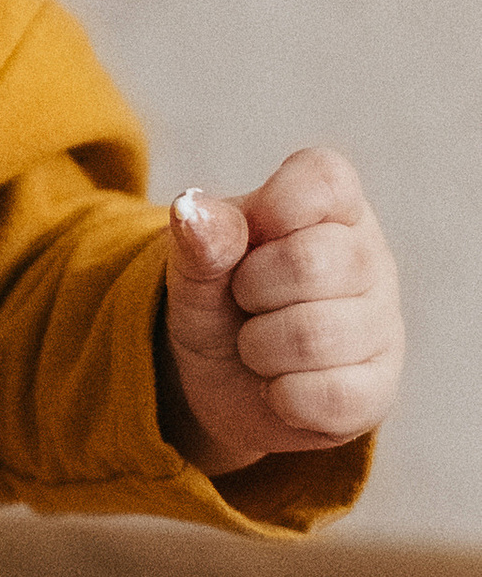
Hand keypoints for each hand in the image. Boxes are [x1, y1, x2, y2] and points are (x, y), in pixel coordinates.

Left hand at [158, 149, 402, 474]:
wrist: (220, 385)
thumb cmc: (219, 305)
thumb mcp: (194, 268)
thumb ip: (198, 240)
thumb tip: (193, 212)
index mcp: (332, 206)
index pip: (323, 179)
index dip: (273, 208)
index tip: (247, 238)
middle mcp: (369, 258)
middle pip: (311, 263)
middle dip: (249, 290)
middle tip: (244, 300)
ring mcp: (382, 325)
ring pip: (315, 336)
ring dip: (259, 348)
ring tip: (257, 345)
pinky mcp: (379, 389)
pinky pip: (331, 396)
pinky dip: (282, 397)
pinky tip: (278, 387)